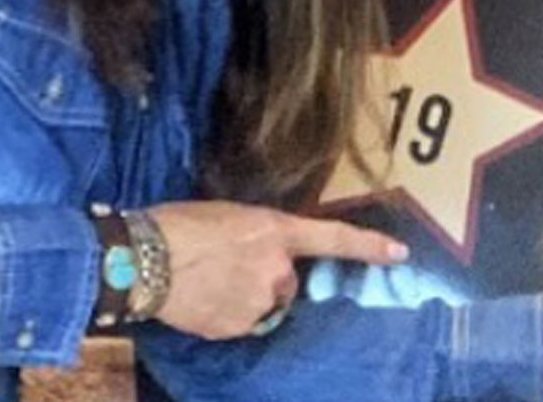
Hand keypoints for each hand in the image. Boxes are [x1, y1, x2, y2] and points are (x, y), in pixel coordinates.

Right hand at [144, 200, 407, 339]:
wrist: (142, 259)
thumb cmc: (179, 224)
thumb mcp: (230, 216)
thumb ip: (260, 235)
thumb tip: (269, 251)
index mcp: (275, 231)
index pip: (332, 238)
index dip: (368, 246)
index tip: (400, 253)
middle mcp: (277, 268)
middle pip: (286, 281)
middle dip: (266, 277)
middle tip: (225, 265)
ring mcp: (259, 301)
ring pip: (265, 304)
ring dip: (246, 297)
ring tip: (207, 281)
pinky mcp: (238, 326)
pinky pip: (242, 323)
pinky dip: (227, 315)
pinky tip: (201, 300)